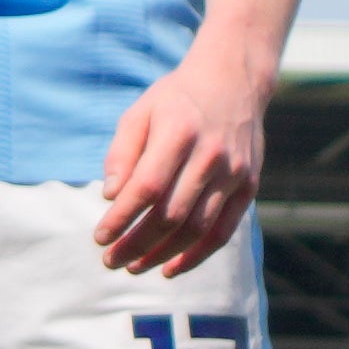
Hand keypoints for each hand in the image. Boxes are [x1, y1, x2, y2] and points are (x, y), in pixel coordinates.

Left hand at [95, 43, 270, 274]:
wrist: (234, 81)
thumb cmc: (176, 100)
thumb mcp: (140, 113)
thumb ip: (122, 154)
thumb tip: (110, 197)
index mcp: (179, 132)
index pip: (147, 187)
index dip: (122, 218)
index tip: (99, 237)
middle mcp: (210, 154)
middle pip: (171, 214)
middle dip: (136, 243)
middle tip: (110, 260)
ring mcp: (234, 172)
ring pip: (196, 228)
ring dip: (162, 254)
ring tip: (134, 266)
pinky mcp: (249, 186)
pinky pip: (223, 231)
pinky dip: (197, 256)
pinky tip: (170, 268)